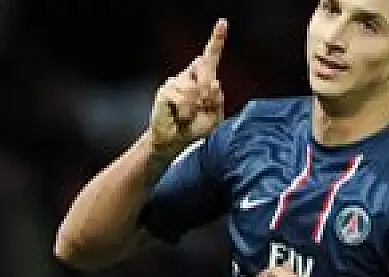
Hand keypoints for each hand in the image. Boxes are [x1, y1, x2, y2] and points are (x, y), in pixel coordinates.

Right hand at [148, 19, 227, 156]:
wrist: (173, 141)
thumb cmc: (195, 127)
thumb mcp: (214, 117)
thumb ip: (217, 101)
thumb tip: (215, 82)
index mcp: (203, 80)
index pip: (210, 58)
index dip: (217, 40)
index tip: (223, 23)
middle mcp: (189, 76)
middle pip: (206, 69)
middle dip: (209, 90)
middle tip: (204, 108)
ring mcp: (176, 82)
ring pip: (195, 89)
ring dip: (196, 107)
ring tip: (189, 117)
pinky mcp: (165, 90)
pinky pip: (182, 98)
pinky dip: (186, 112)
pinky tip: (181, 117)